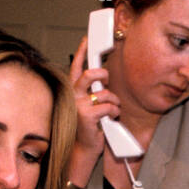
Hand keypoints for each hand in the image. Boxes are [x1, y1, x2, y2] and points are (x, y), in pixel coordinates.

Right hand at [68, 36, 122, 155]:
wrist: (83, 148)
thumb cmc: (90, 126)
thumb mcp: (91, 104)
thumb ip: (94, 90)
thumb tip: (104, 76)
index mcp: (74, 90)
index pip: (76, 66)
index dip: (81, 51)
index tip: (87, 39)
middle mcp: (74, 95)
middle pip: (90, 74)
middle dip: (103, 74)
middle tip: (107, 79)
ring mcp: (79, 105)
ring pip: (105, 93)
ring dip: (115, 102)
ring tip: (112, 111)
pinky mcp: (87, 115)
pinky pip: (109, 107)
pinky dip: (115, 113)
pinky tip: (111, 119)